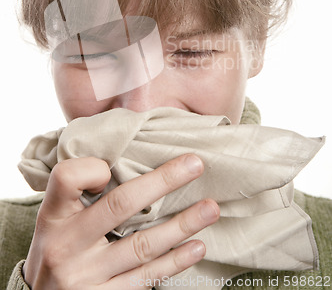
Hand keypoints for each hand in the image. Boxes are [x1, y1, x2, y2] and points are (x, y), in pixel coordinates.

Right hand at [23, 155, 218, 288]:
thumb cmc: (56, 244)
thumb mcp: (55, 215)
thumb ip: (78, 188)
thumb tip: (119, 158)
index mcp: (52, 215)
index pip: (68, 178)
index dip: (93, 167)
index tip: (112, 164)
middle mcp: (66, 246)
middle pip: (119, 205)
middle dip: (163, 182)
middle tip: (196, 164)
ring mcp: (85, 277)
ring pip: (142, 246)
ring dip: (182, 225)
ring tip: (210, 208)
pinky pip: (146, 278)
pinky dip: (174, 262)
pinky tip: (196, 247)